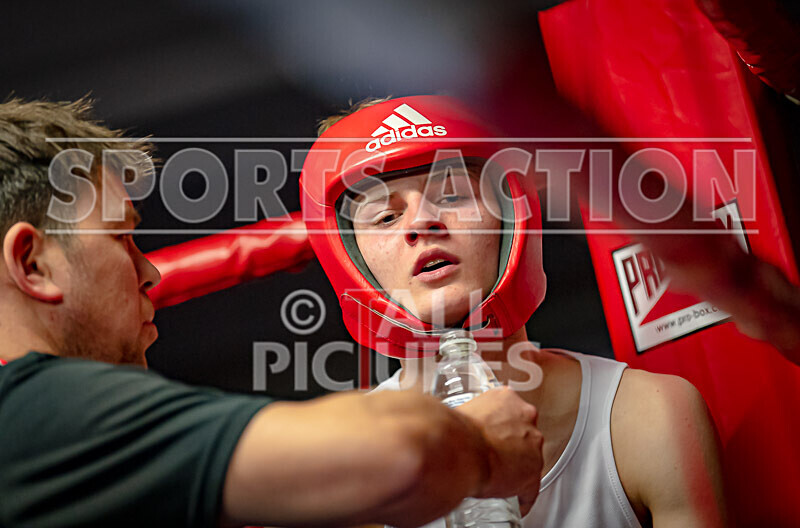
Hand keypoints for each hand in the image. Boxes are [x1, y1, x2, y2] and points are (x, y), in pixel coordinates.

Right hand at [456, 387, 543, 514]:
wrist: (458, 449)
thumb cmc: (453, 431)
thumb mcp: (461, 412)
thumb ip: (469, 417)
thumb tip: (452, 425)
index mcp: (506, 398)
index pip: (511, 411)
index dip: (503, 426)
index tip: (495, 434)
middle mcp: (525, 417)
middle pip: (525, 433)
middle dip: (513, 445)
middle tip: (495, 455)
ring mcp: (532, 445)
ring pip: (530, 458)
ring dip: (518, 467)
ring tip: (500, 477)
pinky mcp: (533, 472)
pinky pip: (530, 489)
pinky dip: (521, 496)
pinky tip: (514, 501)